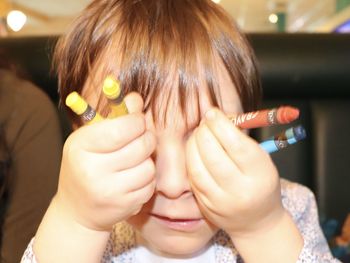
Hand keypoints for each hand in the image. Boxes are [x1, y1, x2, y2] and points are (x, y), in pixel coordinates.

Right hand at [55, 92, 155, 230]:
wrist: (76, 211)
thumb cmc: (85, 165)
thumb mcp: (90, 137)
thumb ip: (114, 116)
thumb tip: (136, 98)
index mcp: (81, 147)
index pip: (122, 128)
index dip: (137, 121)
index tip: (138, 120)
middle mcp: (93, 170)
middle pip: (141, 146)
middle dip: (147, 138)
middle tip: (142, 137)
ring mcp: (109, 191)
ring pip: (149, 166)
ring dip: (147, 160)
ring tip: (135, 160)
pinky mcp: (124, 206)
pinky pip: (150, 185)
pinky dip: (147, 179)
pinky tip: (134, 178)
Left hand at [186, 108, 283, 236]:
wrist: (257, 221)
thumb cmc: (261, 182)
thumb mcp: (262, 160)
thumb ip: (241, 140)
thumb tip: (218, 117)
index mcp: (260, 175)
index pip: (236, 145)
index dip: (221, 125)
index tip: (213, 113)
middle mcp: (240, 190)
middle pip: (213, 155)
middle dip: (204, 132)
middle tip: (205, 122)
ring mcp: (221, 201)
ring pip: (197, 167)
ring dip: (194, 144)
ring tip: (199, 134)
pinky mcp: (206, 206)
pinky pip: (193, 178)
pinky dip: (190, 159)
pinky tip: (195, 150)